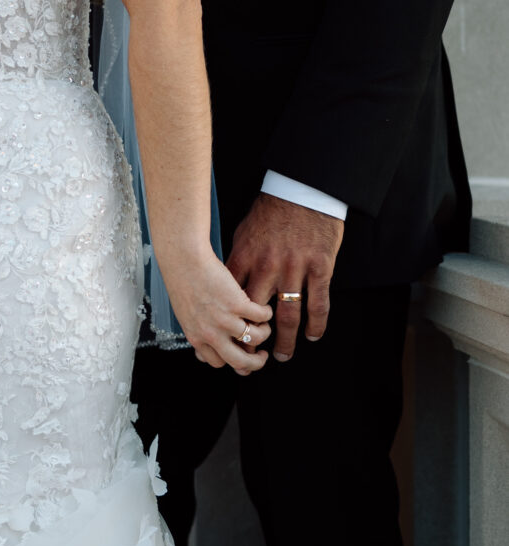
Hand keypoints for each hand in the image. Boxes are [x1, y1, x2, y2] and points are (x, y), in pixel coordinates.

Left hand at [161, 248, 272, 374]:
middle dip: (255, 363)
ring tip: (264, 325)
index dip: (231, 360)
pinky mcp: (238, 304)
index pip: (217, 362)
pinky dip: (266, 313)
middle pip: (239, 362)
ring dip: (264, 333)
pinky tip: (264, 307)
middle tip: (261, 355)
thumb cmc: (182, 279)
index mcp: (196, 337)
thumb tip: (210, 337)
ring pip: (255, 338)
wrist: (184, 258)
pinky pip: (261, 316)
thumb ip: (198, 327)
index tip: (239, 353)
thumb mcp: (185, 312)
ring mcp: (225, 320)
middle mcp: (210, 333)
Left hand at [227, 194, 343, 362]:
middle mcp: (268, 267)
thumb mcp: (244, 232)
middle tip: (252, 355)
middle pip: (256, 312)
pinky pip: (317, 303)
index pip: (232, 298)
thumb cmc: (271, 210)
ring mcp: (295, 269)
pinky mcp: (319, 268)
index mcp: (246, 257)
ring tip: (282, 355)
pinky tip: (313, 335)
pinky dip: (315, 323)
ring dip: (285, 340)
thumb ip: (237, 260)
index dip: (230, 321)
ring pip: (288, 315)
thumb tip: (226, 283)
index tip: (228, 336)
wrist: (303, 190)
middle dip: (253, 337)